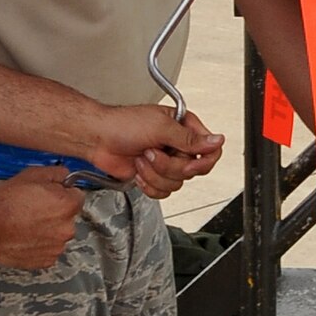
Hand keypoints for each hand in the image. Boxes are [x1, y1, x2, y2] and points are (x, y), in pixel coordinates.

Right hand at [0, 165, 83, 269]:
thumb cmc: (5, 201)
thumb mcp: (32, 174)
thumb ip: (56, 173)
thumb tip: (66, 176)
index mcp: (68, 206)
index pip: (77, 196)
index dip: (63, 193)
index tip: (49, 195)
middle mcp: (67, 229)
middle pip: (68, 217)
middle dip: (56, 213)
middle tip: (33, 209)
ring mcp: (57, 247)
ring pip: (58, 235)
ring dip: (48, 230)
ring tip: (26, 224)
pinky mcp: (46, 261)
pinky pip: (48, 250)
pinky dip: (40, 245)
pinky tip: (24, 237)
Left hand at [90, 102, 224, 183]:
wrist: (98, 138)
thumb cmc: (122, 124)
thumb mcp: (160, 127)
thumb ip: (190, 138)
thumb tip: (217, 141)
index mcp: (184, 128)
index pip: (210, 150)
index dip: (203, 161)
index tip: (189, 162)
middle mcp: (178, 146)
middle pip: (193, 170)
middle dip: (169, 166)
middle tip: (152, 153)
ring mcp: (166, 162)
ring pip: (177, 183)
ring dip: (155, 173)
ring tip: (141, 157)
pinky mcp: (154, 176)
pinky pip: (163, 191)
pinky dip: (148, 184)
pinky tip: (138, 170)